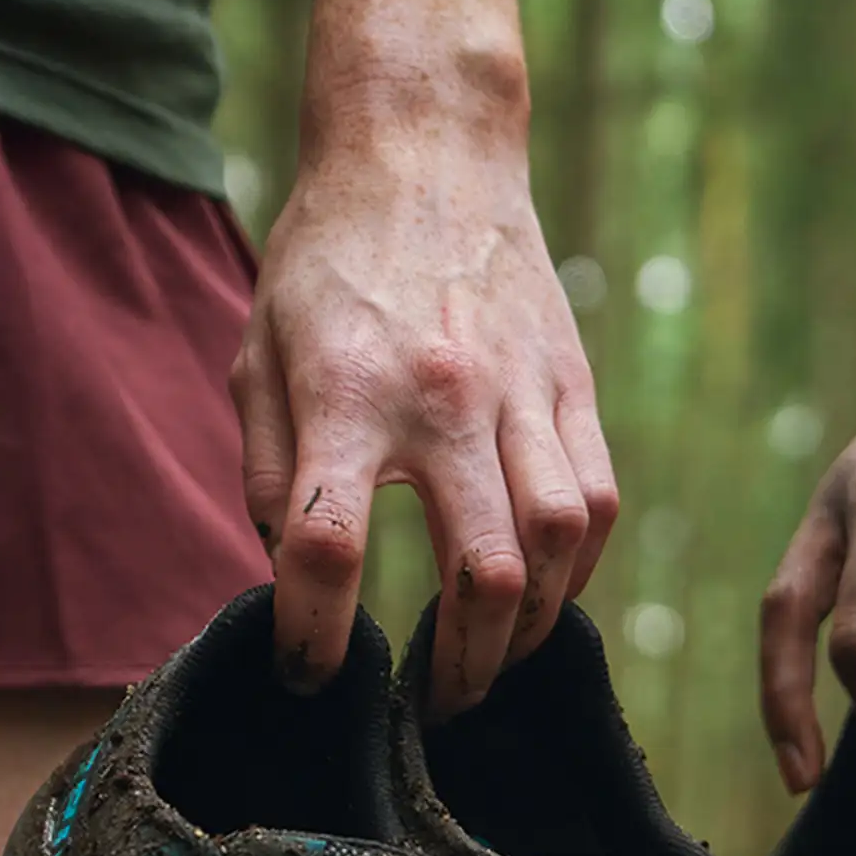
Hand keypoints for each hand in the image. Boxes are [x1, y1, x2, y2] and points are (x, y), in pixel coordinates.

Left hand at [233, 133, 613, 713]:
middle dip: (459, 665)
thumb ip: (267, 468)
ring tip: (491, 660)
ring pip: (558, 546)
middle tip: (434, 704)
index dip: (314, 635)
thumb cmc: (326, 262)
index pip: (327, 548)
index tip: (310, 674)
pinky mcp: (573, 382)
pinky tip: (543, 594)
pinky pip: (598, 502)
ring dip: (528, 629)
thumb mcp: (258, 355)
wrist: (424, 150)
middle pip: (483, 571)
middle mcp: (445, 397)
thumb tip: (289, 575)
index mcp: (346, 394)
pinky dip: (577, 570)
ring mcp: (521, 390)